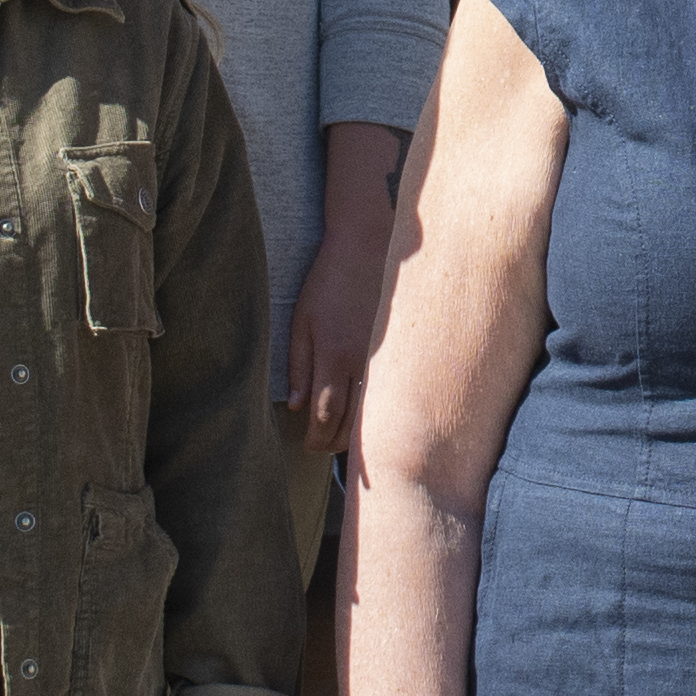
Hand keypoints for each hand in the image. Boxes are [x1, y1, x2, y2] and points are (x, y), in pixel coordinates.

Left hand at [284, 185, 398, 433]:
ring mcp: (386, 356)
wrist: (369, 247)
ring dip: (358, 433)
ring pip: (375, 412)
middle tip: (319, 448)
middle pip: (351, 421)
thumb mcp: (301, 319)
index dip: (315, 437)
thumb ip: (298, 365)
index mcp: (334, 354)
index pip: (324, 413)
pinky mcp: (400, 349)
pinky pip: (390, 391)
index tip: (306, 446)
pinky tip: (369, 418)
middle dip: (333, 441)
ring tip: (341, 440)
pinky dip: (378, 411)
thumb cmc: (329, 281)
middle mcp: (363, 361)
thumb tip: (296, 407)